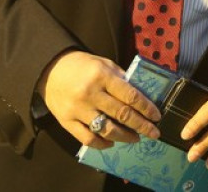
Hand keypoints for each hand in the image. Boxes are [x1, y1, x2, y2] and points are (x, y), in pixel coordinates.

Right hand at [38, 50, 161, 148]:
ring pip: (107, 129)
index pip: (130, 95)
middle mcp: (91, 93)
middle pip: (122, 114)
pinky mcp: (67, 121)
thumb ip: (121, 78)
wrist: (51, 69)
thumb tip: (141, 95)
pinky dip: (102, 143)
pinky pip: (88, 139)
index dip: (146, 108)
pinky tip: (111, 142)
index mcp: (102, 76)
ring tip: (135, 138)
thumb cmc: (82, 66)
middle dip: (142, 126)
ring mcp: (78, 109)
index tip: (157, 116)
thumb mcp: (104, 64)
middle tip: (154, 133)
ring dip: (125, 137)